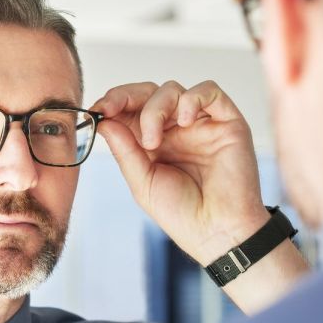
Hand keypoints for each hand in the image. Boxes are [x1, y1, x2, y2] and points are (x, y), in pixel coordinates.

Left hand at [91, 80, 269, 263]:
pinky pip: (210, 91)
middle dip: (126, 96)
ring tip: (152, 141)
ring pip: (173, 90)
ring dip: (155, 109)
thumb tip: (103, 120)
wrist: (217, 231)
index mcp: (154, 142)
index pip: (131, 110)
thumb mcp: (142, 182)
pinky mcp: (227, 121)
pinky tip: (184, 122)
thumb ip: (124, 149)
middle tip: (110, 109)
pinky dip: (192, 99)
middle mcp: (176, 129)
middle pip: (149, 93)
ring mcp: (201, 124)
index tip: (95, 110)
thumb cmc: (182, 213)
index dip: (113, 103)